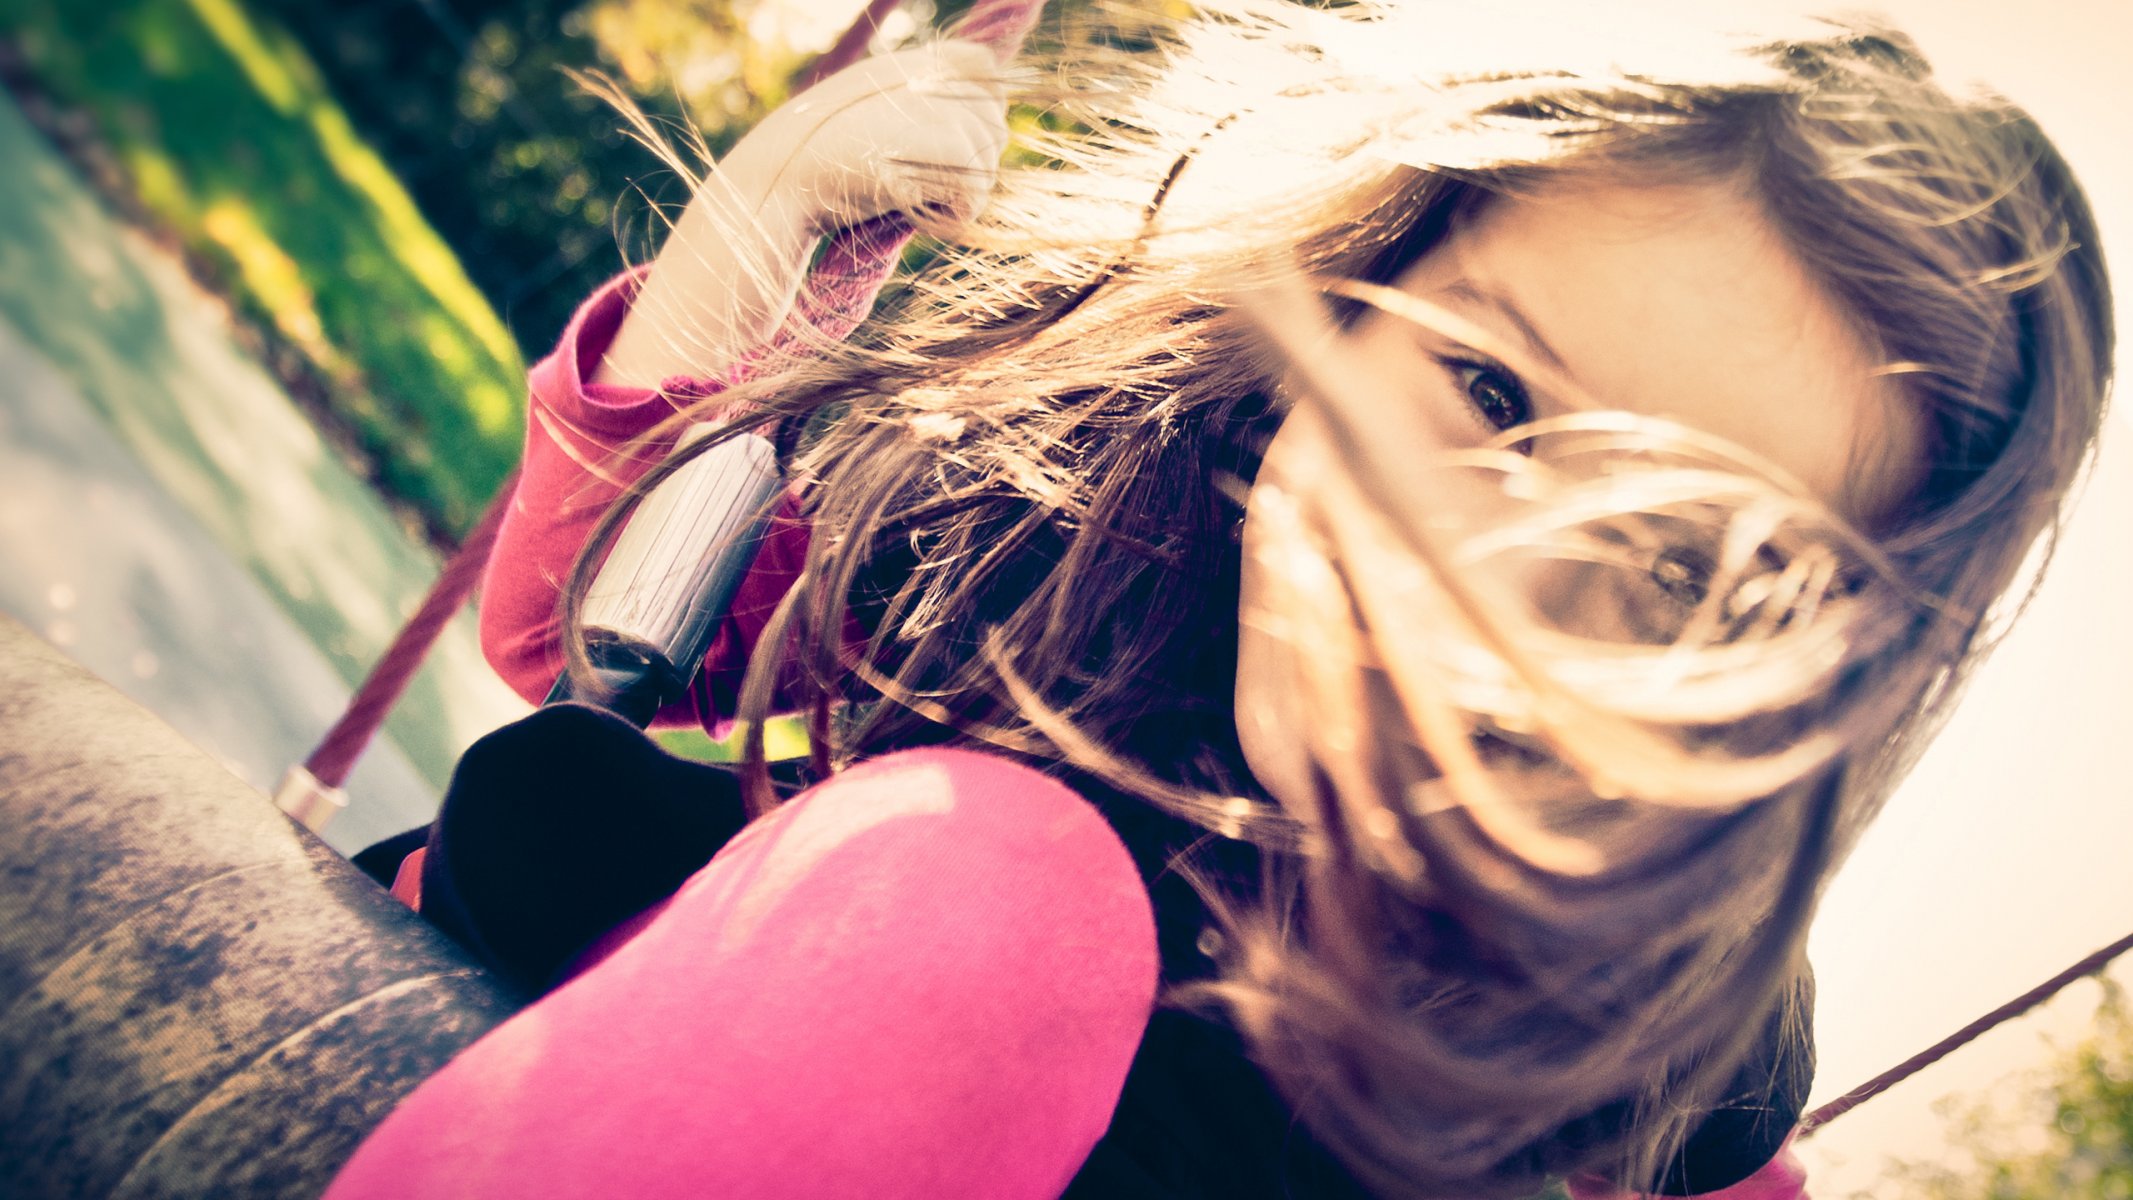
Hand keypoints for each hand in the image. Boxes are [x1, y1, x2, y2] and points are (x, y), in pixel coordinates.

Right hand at [727, 40, 1010, 237]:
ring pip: (989, 164)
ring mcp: (945, 108)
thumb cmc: (825, 156)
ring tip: (904, 188)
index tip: (935, 146)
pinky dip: (948, 215)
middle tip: (912, 174)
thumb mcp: (873, 108)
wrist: (782, 179)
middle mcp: (937, 74)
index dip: (973, 118)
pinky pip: (977, 196)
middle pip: (994, 128)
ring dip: (955, 191)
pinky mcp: (951, 148)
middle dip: (967, 161)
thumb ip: (923, 97)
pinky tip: (907, 207)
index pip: (987, 76)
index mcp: (920, 59)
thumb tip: (985, 109)